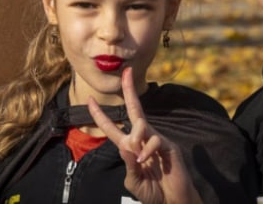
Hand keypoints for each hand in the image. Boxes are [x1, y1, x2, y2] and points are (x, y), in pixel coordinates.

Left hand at [88, 67, 200, 203]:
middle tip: (126, 72)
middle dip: (129, 90)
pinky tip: (145, 161)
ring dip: (136, 139)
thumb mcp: (133, 181)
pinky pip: (154, 139)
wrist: (172, 202)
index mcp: (129, 147)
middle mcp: (142, 139)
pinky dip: (147, 150)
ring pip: (141, 124)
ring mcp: (155, 140)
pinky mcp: (168, 145)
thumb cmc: (152, 193)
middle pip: (134, 110)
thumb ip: (127, 164)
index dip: (100, 115)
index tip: (89, 100)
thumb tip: (126, 145)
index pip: (112, 128)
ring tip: (140, 159)